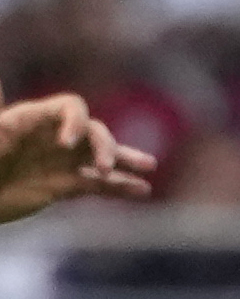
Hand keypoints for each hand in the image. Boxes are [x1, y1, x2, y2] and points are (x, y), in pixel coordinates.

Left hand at [0, 95, 154, 221]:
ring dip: (125, 159)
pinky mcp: (64, 186)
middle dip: (104, 146)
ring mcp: (60, 161)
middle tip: (104, 167)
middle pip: (93, 132)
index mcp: (33, 120)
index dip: (77, 122)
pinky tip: (142, 190)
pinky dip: (120, 187)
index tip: (67, 144)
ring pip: (102, 156)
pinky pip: (98, 185)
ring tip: (148, 167)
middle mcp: (52, 137)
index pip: (71, 107)